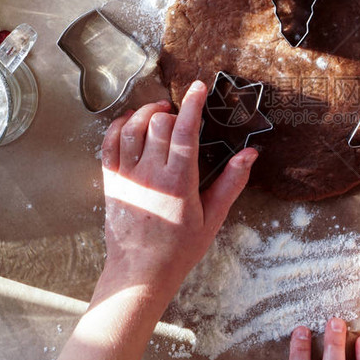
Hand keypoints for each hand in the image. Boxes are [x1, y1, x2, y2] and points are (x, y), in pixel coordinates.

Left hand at [100, 80, 257, 297]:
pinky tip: (132, 124)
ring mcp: (127, 176)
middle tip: (183, 117)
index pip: (185, 131)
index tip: (200, 87)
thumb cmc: (179, 249)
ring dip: (146, 113)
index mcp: (178, 183)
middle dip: (173, 112)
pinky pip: (109, 143)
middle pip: (157, 124)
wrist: (140, 272)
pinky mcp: (111, 181)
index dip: (193, 104)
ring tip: (160, 113)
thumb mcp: (213, 218)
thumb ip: (231, 183)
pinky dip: (119, 126)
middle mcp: (150, 175)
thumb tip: (250, 154)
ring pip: (131, 127)